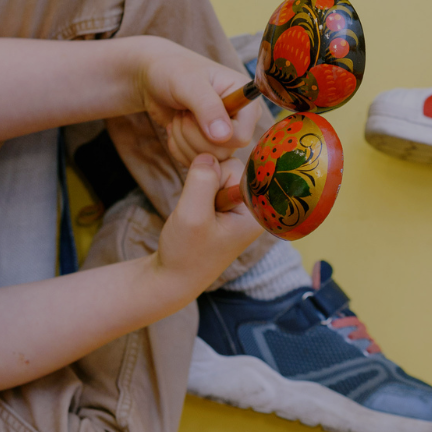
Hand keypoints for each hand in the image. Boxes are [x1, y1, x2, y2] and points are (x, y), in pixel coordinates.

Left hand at [135, 39, 261, 164]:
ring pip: (210, 159)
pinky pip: (198, 162)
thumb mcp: (189, 84)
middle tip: (183, 113)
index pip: (241, 136)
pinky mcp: (210, 144)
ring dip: (184, 141)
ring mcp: (226, 133)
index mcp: (246, 99)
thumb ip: (207, 107)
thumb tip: (224, 136)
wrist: (156, 78)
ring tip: (179, 118)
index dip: (214, 134)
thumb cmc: (173, 71)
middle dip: (193, 136)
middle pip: (224, 151)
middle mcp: (241, 119)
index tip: (194, 112)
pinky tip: (175, 129)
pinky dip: (179, 149)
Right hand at [155, 153, 260, 290]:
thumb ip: (202, 180)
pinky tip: (196, 213)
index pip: (236, 167)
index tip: (207, 205)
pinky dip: (197, 193)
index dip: (213, 179)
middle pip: (228, 166)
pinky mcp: (226, 204)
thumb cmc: (186, 252)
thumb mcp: (192, 215)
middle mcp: (254, 204)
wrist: (173, 277)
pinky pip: (210, 182)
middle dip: (207, 183)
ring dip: (200, 188)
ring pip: (216, 172)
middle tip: (199, 213)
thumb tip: (208, 154)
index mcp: (257, 209)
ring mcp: (240, 204)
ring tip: (197, 216)